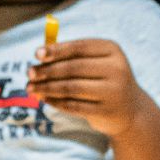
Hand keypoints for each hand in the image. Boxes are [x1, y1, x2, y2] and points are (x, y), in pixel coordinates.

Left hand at [27, 38, 150, 137]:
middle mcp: (116, 69)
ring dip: (47, 88)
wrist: (130, 110)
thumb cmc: (103, 79)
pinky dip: (55, 102)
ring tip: (31, 88)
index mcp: (112, 50)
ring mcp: (113, 92)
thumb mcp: (95, 63)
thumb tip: (39, 56)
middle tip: (29, 73)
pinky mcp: (106, 111)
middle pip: (73, 68)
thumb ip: (71, 56)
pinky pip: (73, 106)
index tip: (36, 54)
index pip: (80, 48)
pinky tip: (44, 98)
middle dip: (47, 71)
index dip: (57, 50)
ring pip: (71, 88)